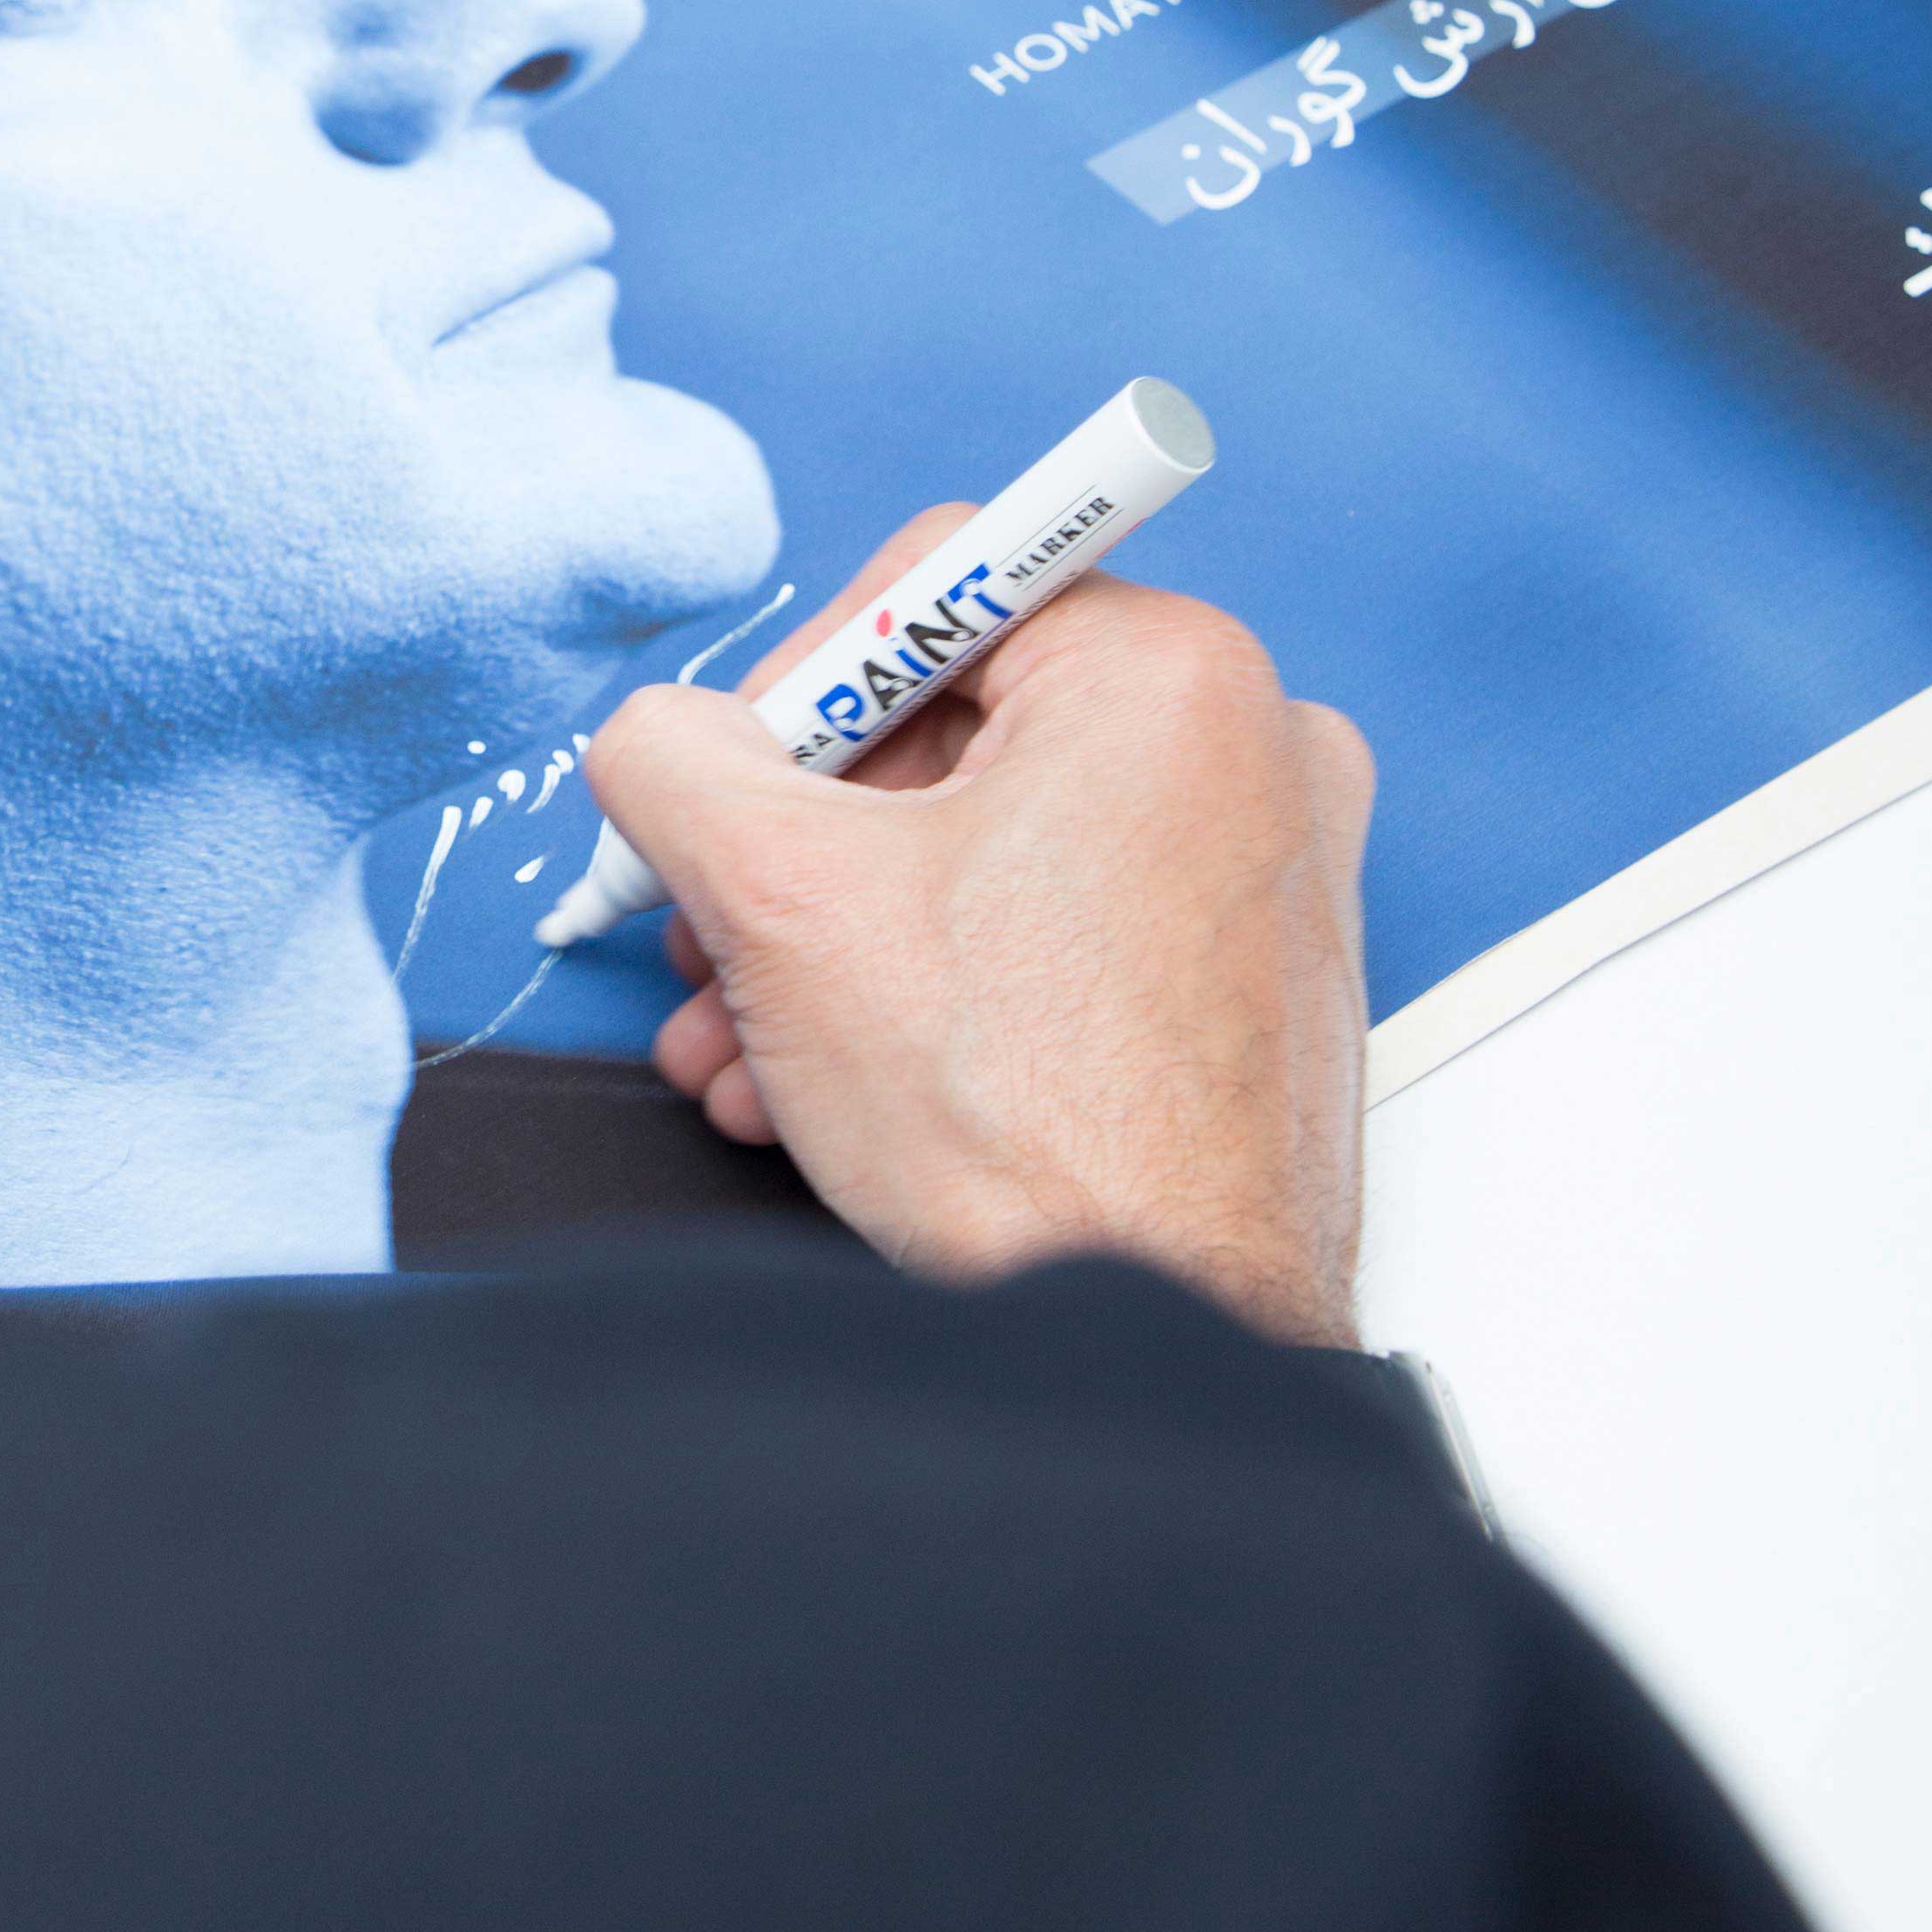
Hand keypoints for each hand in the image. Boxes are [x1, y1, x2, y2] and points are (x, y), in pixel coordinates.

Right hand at [586, 519, 1371, 1344]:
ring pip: (997, 849)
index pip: (934, 587)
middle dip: (803, 848)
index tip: (732, 796)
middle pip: (956, 731)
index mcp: (1174, 674)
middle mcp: (1259, 750)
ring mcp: (1274, 876)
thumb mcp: (776, 897)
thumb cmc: (1028, 1134)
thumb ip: (674, 758)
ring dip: (842, 938)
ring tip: (748, 1045)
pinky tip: (834, 1084)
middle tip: (716, 937)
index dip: (795, 692)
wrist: (1164, 1345)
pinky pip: (1068, 933)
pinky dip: (943, 990)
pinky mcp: (1262, 988)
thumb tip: (657, 737)